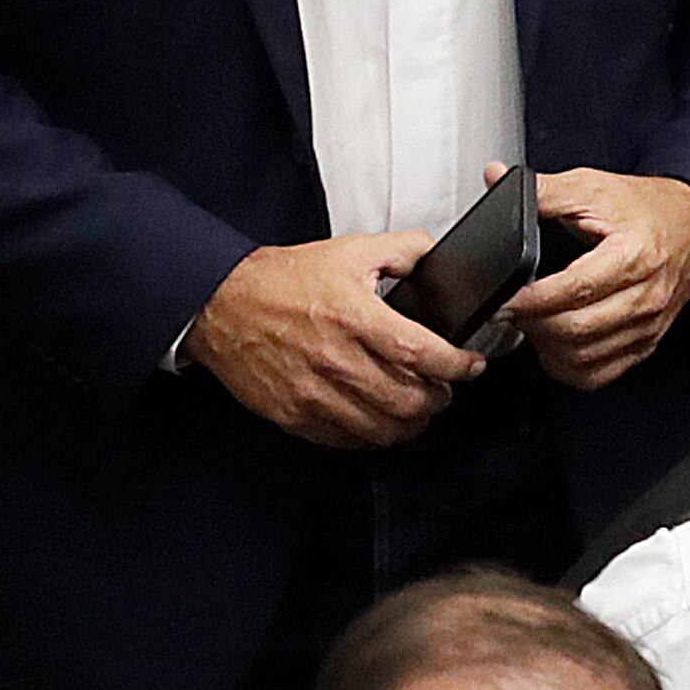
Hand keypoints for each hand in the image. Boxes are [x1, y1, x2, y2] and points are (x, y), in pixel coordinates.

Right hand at [186, 231, 478, 449]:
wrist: (219, 304)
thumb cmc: (281, 280)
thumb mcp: (347, 251)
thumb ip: (403, 250)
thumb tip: (438, 256)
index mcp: (352, 317)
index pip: (421, 354)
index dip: (457, 366)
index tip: (470, 366)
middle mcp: (335, 359)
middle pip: (409, 400)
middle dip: (439, 398)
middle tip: (444, 388)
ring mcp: (313, 393)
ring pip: (384, 429)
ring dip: (412, 423)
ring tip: (417, 407)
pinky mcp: (294, 415)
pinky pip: (349, 440)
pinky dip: (374, 435)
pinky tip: (380, 418)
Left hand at [505, 167, 689, 391]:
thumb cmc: (646, 208)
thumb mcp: (593, 187)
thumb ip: (543, 189)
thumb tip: (495, 177)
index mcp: (634, 255)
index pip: (575, 290)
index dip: (532, 300)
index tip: (506, 300)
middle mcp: (646, 296)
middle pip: (578, 329)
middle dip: (534, 324)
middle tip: (513, 310)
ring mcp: (649, 324)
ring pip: (586, 357)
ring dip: (548, 348)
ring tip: (532, 325)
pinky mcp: (647, 342)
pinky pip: (601, 373)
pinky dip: (570, 367)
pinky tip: (557, 347)